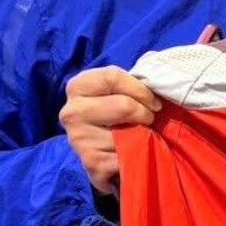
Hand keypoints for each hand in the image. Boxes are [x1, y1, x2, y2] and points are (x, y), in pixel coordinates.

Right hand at [59, 66, 161, 195]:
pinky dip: (137, 156)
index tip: (154, 102)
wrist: (105, 158)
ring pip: (128, 132)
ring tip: (139, 137)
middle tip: (149, 120)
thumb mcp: (121, 92)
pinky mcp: (91, 163)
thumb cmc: (117, 117)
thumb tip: (154, 62)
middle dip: (145, 113)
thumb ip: (134, 77)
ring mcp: (78, 139)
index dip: (141, 89)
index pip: (112, 76)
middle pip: (123, 105)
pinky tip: (131, 155)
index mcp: (78, 87)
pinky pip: (127, 155)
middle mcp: (71, 112)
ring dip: (143, 136)